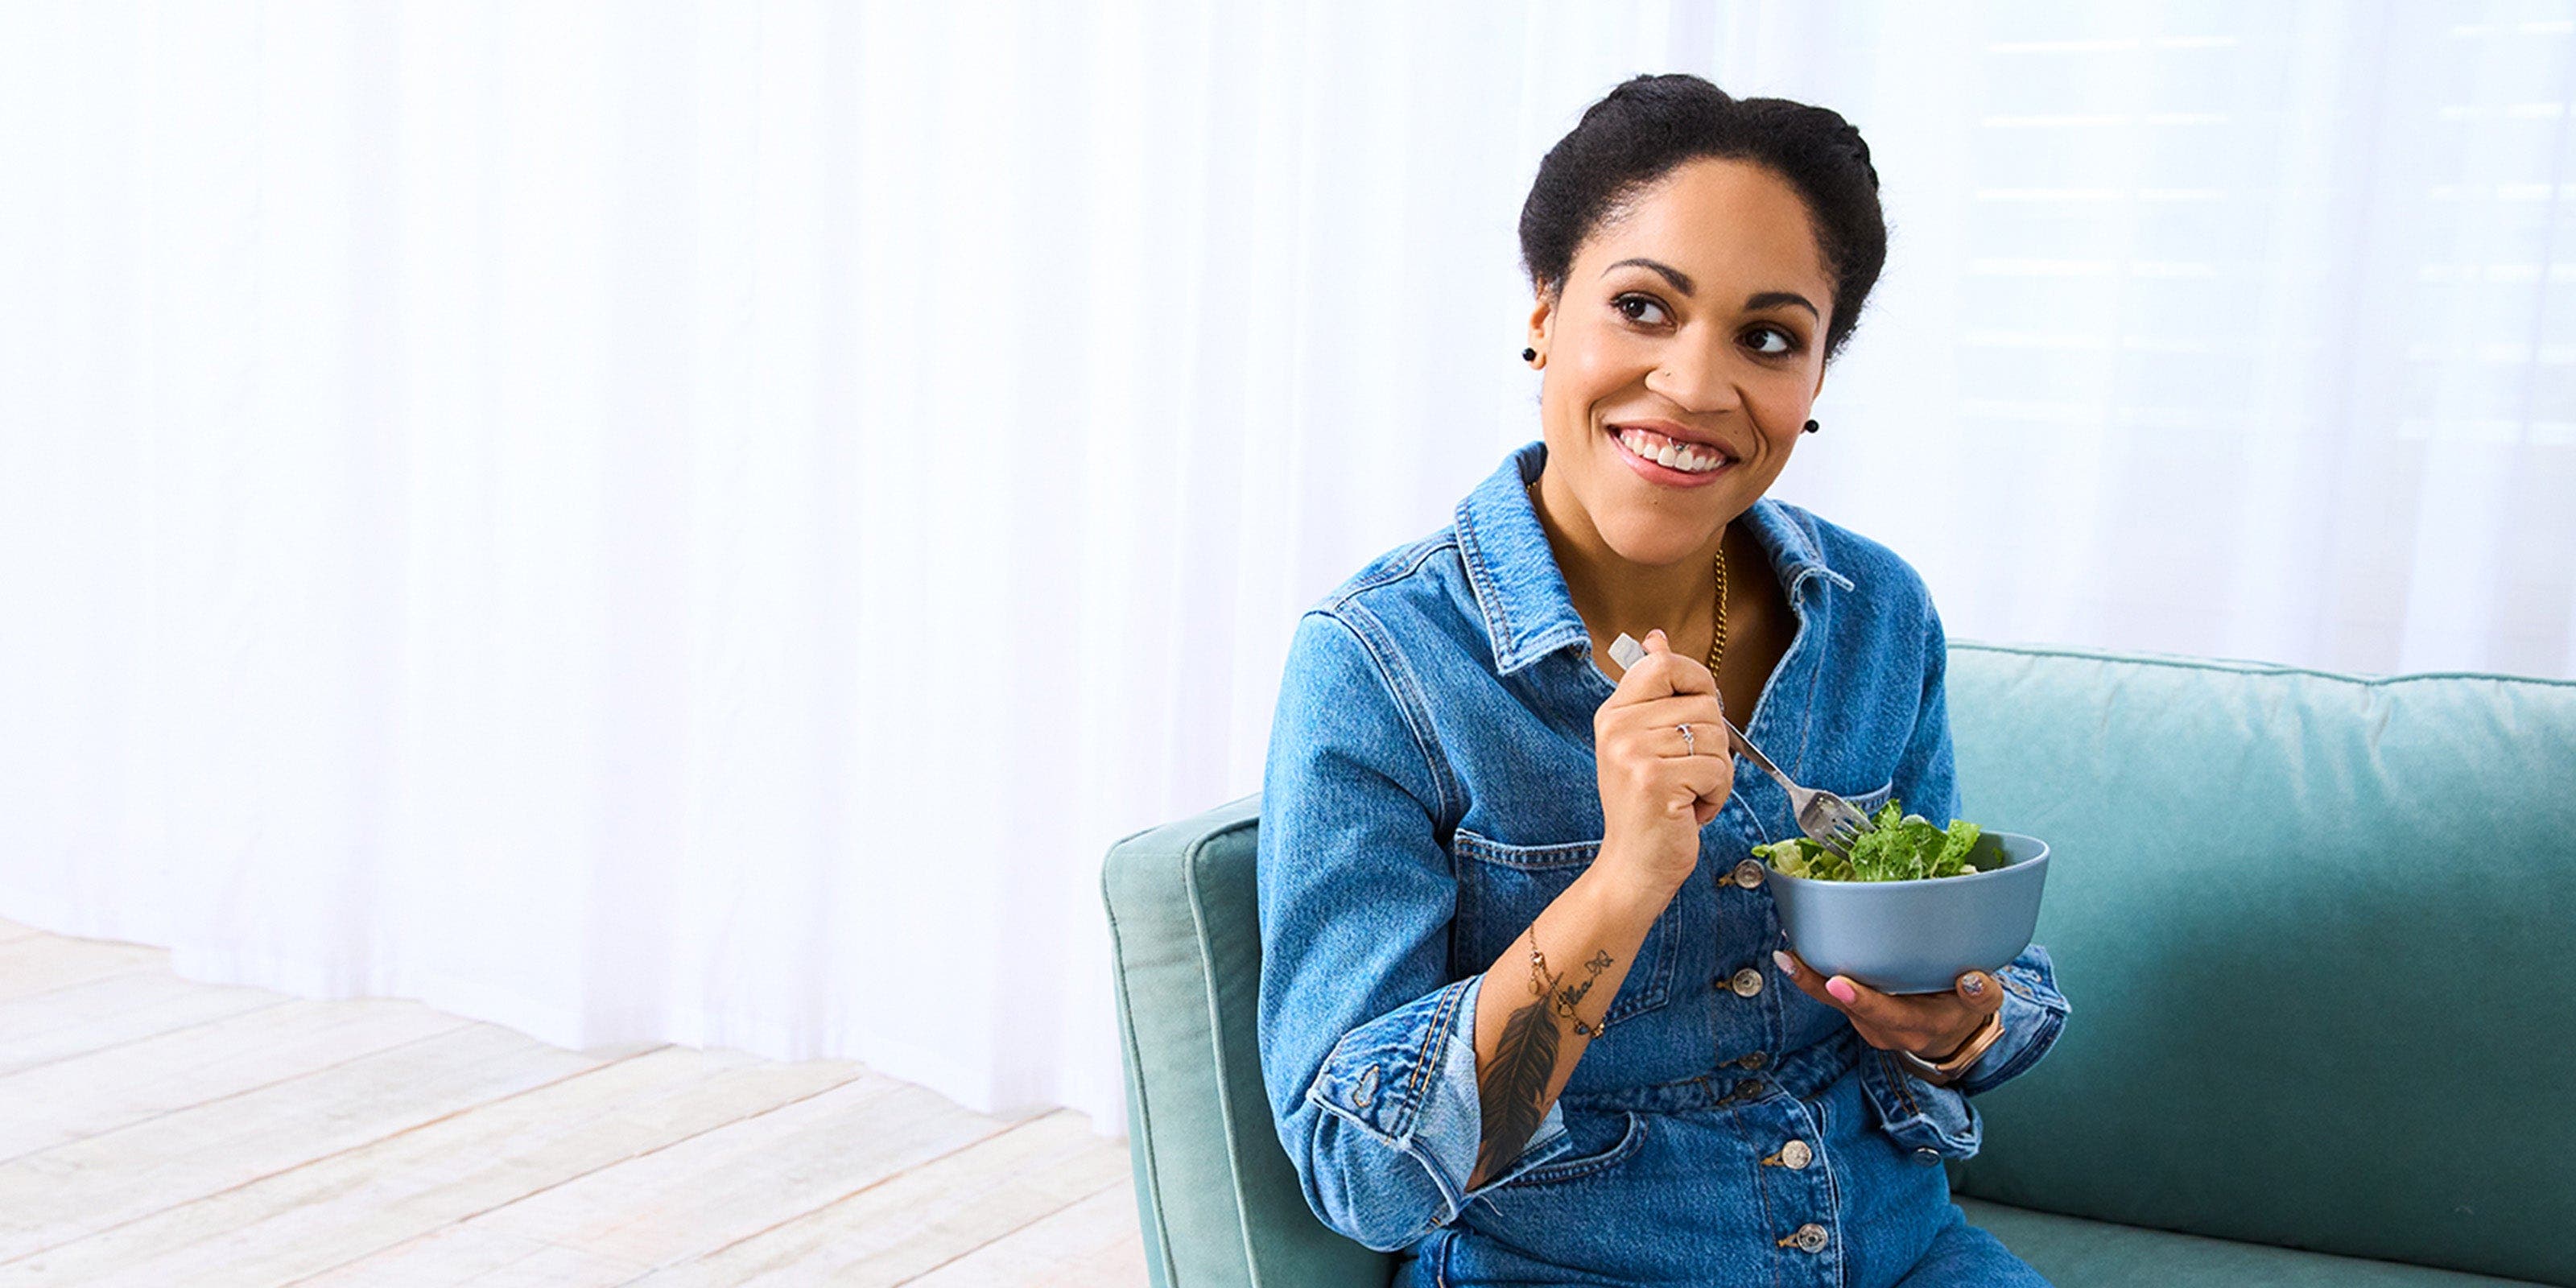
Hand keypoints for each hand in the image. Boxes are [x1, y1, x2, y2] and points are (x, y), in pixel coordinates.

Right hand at [1594, 628, 1732, 894]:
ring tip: (1687, 794)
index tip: (1696, 710)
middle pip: (1704, 706)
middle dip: (1712, 744)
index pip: (1664, 664)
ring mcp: (1634, 754)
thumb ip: (1654, 693)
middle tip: (1686, 773)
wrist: (1634, 866)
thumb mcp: (1643, 743)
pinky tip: (1689, 811)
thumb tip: (1656, 639)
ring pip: (1717, 739)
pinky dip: (1716, 795)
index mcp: (1613, 714)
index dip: (1697, 681)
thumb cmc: (1647, 807)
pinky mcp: (1657, 781)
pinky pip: (1718, 770)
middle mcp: (1618, 729)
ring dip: (1716, 773)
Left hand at [1771, 947, 2001, 1071]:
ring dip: (1810, 976)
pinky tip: (1792, 953)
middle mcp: (1886, 1030)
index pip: (1888, 1015)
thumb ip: (1981, 994)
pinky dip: (1812, 975)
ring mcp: (1867, 1024)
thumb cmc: (1963, 1012)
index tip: (1839, 983)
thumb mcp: (1981, 1006)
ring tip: (1787, 948)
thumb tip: (1974, 979)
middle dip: (1818, 984)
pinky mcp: (1856, 1013)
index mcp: (1918, 1027)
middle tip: (1792, 959)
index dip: (1863, 1000)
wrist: (1949, 1037)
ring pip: (1832, 1002)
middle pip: (1848, 1008)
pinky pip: (1830, 995)